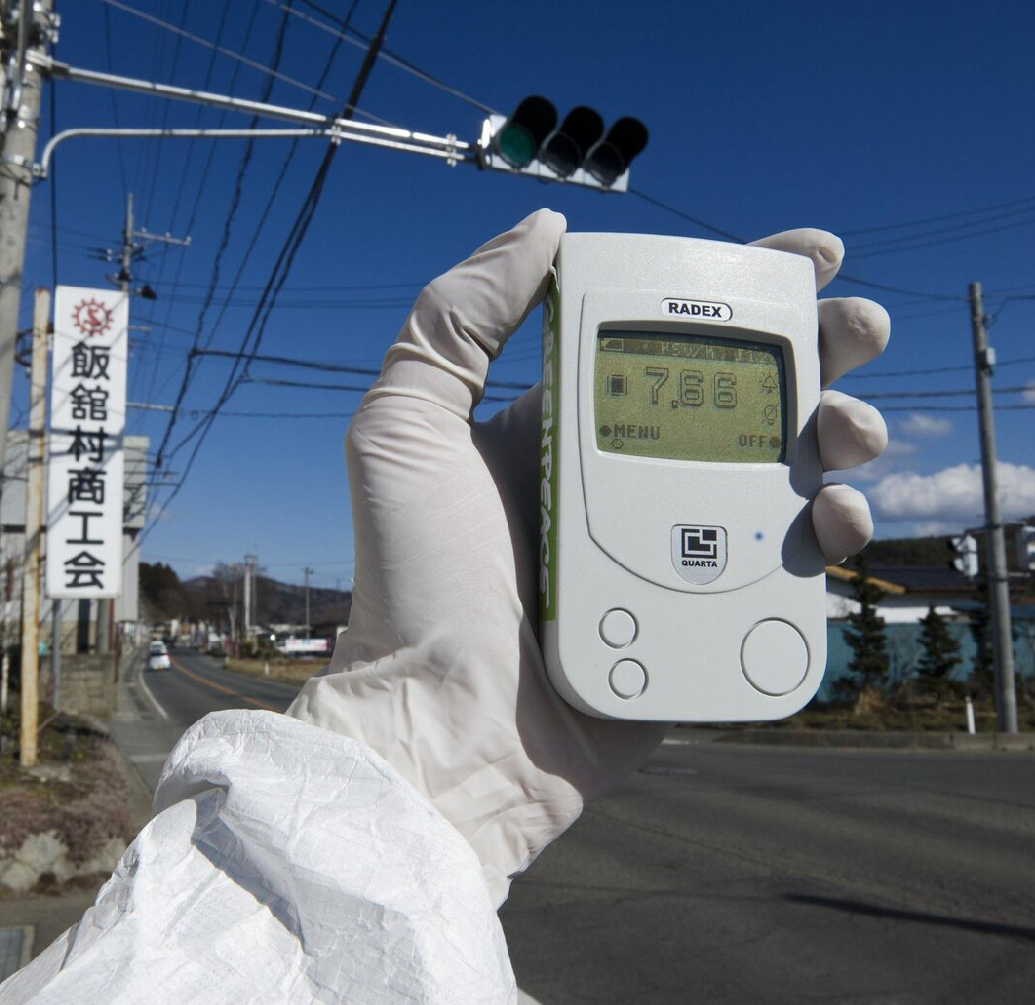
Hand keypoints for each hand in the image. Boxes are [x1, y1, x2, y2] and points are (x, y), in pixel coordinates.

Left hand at [287, 210, 889, 905]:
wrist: (444, 729)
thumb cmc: (414, 583)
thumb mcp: (404, 431)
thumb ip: (455, 322)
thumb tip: (545, 226)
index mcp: (571, 427)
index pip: (668, 338)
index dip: (741, 291)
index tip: (807, 254)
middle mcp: (629, 480)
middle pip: (748, 398)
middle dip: (816, 353)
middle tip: (858, 328)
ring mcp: (674, 553)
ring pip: (786, 477)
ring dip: (839, 437)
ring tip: (848, 430)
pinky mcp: (706, 623)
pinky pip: (789, 573)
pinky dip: (829, 538)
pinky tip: (834, 520)